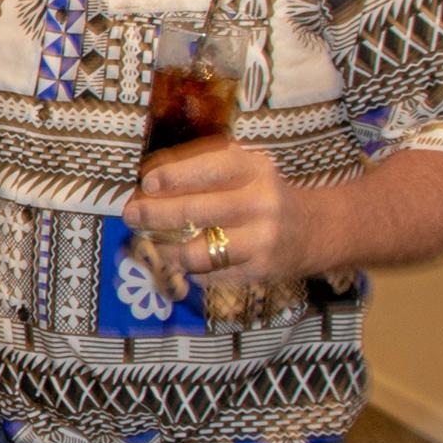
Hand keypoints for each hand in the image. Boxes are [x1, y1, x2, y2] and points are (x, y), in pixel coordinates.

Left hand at [122, 136, 314, 298]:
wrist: (312, 230)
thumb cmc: (260, 193)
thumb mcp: (243, 169)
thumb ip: (201, 168)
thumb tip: (148, 183)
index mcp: (254, 170)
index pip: (209, 170)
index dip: (173, 176)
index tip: (146, 184)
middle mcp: (260, 203)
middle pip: (195, 211)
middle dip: (154, 215)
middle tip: (131, 215)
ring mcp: (261, 240)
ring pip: (197, 251)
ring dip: (164, 249)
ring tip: (150, 243)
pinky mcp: (259, 271)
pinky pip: (209, 274)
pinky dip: (188, 268)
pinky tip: (181, 260)